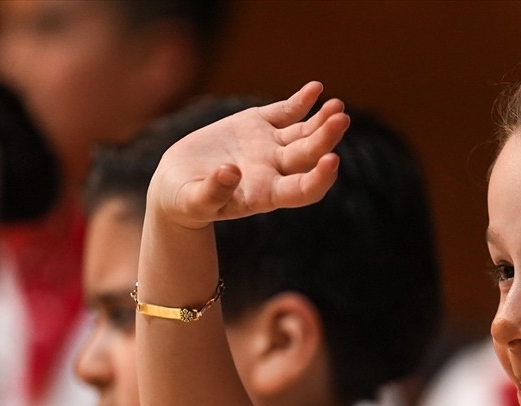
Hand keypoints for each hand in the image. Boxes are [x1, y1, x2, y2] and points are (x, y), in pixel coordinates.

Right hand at [149, 81, 349, 228]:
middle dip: (326, 138)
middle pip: (308, 155)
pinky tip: (316, 88)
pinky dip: (301, 100)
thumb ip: (212, 192)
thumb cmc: (186, 200)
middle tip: (341, 119)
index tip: (332, 161)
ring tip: (337, 105)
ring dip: (322, 119)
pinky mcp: (258, 125)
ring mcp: (269, 146)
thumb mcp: (193, 201)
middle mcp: (274, 170)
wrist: (178, 183)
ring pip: (303, 132)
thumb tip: (230, 173)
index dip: (320, 178)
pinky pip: (286, 111)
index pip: (302, 190)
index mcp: (265, 195)